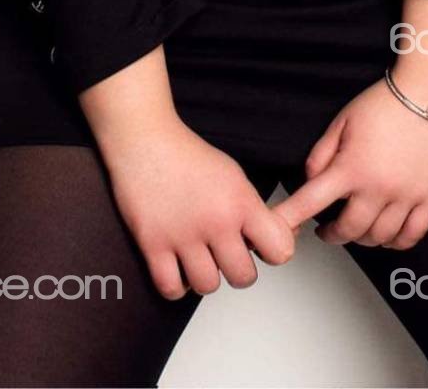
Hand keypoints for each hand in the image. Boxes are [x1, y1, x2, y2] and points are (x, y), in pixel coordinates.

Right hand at [101, 112, 295, 299]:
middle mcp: (216, 221)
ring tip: (199, 258)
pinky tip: (177, 267)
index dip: (272, 251)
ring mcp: (183, 235)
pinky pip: (172, 289)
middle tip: (226, 254)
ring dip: (205, 276)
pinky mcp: (153, 243)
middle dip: (236, 269)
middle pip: (244, 277)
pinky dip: (176, 285)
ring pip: (208, 286)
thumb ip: (254, 209)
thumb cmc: (187, 155)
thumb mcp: (233, 175)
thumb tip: (282, 235)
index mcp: (240, 201)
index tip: (261, 246)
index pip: (279, 250)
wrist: (145, 139)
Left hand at [271, 77, 427, 248]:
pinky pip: (411, 236)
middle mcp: (378, 187)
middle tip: (327, 229)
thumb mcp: (341, 122)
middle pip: (349, 231)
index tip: (279, 233)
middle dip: (332, 234)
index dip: (290, 219)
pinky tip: (387, 234)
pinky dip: (396, 243)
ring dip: (363, 238)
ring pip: (379, 237)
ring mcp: (406, 196)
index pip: (311, 201)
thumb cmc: (384, 104)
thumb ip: (321, 154)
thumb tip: (311, 182)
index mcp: (351, 167)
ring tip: (357, 228)